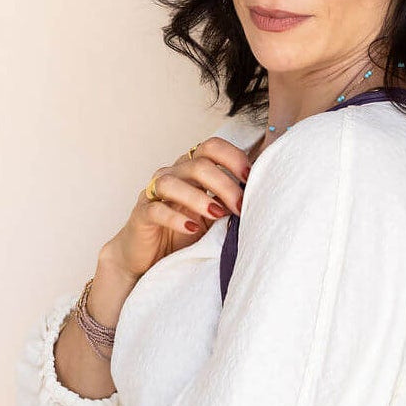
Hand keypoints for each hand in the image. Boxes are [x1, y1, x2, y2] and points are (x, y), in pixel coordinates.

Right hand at [103, 136, 253, 279]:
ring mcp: (154, 194)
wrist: (151, 259)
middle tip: (240, 207)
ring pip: (172, 183)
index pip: (211, 147)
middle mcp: (173, 175)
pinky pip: (156, 209)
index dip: (232, 157)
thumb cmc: (185, 235)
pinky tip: (192, 228)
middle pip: (197, 165)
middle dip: (224, 185)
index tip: (250, 178)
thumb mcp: (215, 217)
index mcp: (192, 170)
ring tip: (217, 214)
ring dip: (199, 198)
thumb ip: (231, 203)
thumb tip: (263, 196)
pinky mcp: (141, 215)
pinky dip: (175, 218)